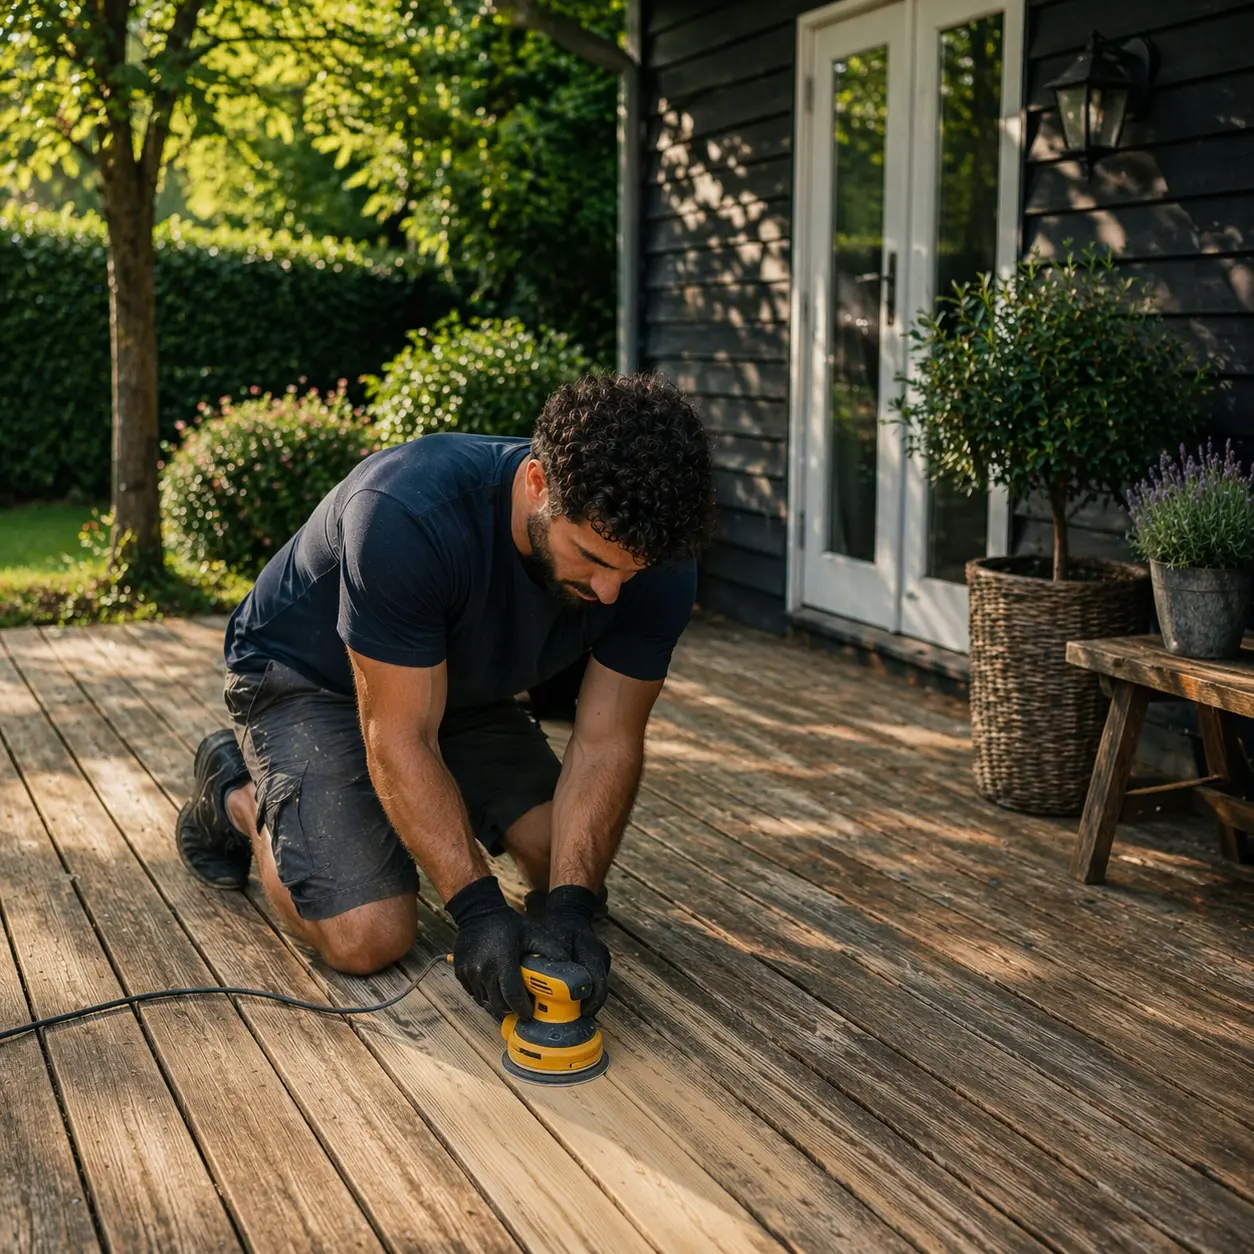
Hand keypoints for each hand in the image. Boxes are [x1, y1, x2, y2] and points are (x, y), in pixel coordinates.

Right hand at [447, 877, 563, 1019]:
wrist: (477, 911)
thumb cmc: (508, 924)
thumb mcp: (533, 933)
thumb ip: (551, 949)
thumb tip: (568, 966)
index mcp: (502, 963)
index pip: (513, 998)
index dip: (523, 1009)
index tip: (531, 1013)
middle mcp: (483, 972)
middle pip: (499, 1004)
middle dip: (512, 1008)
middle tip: (521, 1005)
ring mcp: (469, 973)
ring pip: (485, 1000)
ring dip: (497, 1001)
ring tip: (508, 994)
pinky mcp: (460, 973)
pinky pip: (474, 993)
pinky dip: (485, 993)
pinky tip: (494, 984)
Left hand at [544, 885, 610, 1015]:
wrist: (569, 913)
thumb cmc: (560, 926)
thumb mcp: (556, 940)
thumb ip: (557, 960)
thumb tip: (550, 982)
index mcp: (593, 954)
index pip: (600, 985)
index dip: (593, 1003)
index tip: (583, 1014)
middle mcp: (601, 958)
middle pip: (599, 988)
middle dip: (587, 1004)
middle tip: (572, 1017)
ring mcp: (601, 960)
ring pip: (596, 986)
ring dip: (584, 997)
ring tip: (567, 1008)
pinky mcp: (597, 963)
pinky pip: (592, 980)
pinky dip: (582, 989)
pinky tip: (568, 995)